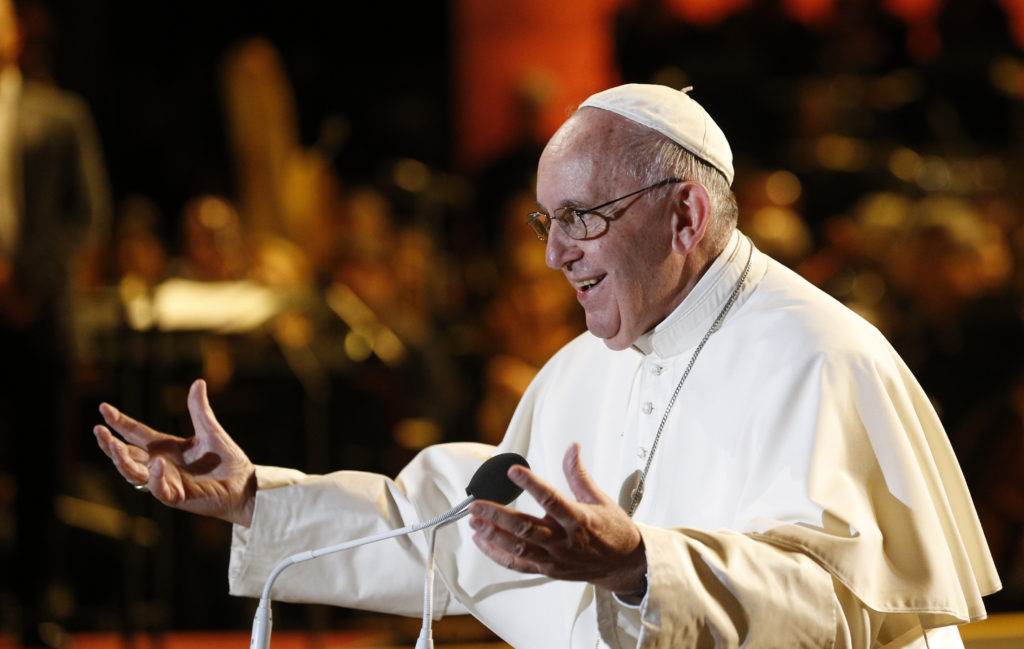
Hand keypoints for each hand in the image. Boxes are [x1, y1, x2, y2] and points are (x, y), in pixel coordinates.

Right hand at [93, 379, 256, 525]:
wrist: (245, 483)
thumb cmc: (226, 460)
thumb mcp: (210, 430)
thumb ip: (200, 409)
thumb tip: (198, 382)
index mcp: (166, 447)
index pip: (136, 433)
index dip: (119, 422)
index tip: (104, 408)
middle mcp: (160, 465)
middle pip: (126, 456)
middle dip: (110, 444)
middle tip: (99, 430)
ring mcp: (166, 482)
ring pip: (133, 474)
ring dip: (121, 461)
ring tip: (113, 444)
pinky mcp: (178, 496)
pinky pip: (159, 490)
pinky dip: (156, 478)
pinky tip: (157, 463)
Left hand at [469, 443, 646, 594]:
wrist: (623, 564)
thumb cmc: (612, 530)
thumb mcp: (598, 498)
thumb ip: (578, 474)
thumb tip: (572, 448)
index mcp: (579, 519)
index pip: (551, 499)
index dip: (531, 484)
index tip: (513, 470)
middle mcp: (564, 541)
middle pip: (526, 528)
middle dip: (497, 515)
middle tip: (477, 503)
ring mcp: (554, 558)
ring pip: (518, 549)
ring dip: (493, 535)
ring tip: (474, 521)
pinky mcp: (548, 570)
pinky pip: (518, 565)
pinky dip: (497, 554)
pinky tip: (482, 541)